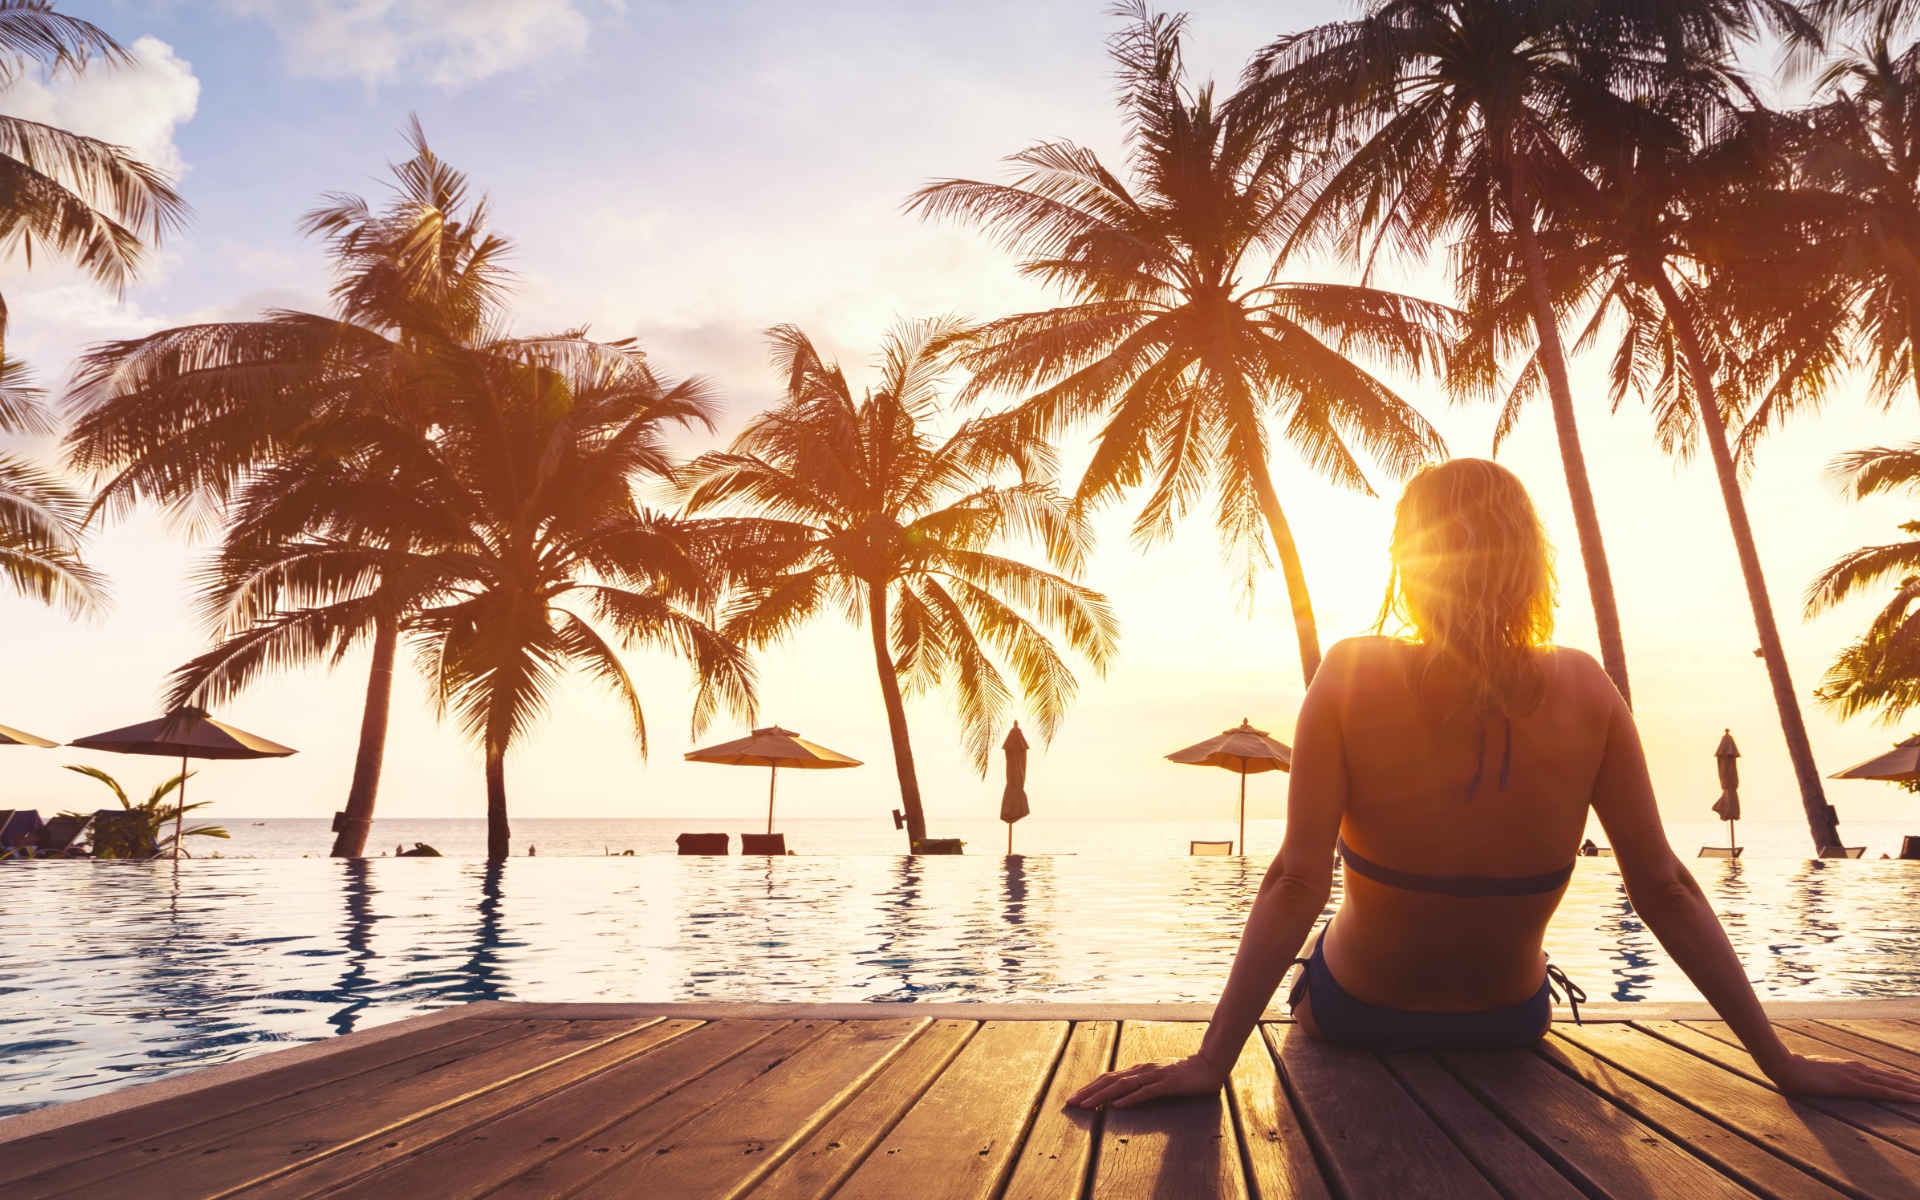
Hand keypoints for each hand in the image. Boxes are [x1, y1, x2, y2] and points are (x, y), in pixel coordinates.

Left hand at [1067, 1054, 1225, 1109]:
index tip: (1074, 1097)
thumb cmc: (1182, 1074)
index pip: (1109, 1078)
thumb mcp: (1157, 1078)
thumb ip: (1141, 1084)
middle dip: (1088, 1092)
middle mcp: (1142, 1070)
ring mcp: (1154, 1076)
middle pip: (1110, 1081)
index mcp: (1139, 1070)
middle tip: (1070, 1103)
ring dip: (1102, 1096)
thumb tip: (1122, 1095)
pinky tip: (1117, 1106)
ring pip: (1123, 1085)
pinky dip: (1130, 1099)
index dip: (1090, 1087)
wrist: (1208, 1066)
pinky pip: (1145, 1092)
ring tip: (1086, 1105)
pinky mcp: (1167, 1084)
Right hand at [1766, 1052, 1919, 1101]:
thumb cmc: (1799, 1071)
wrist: (1788, 1068)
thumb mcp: (1819, 1073)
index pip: (1884, 1074)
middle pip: (1894, 1077)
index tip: (1917, 1084)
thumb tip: (1832, 1081)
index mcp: (1852, 1067)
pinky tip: (1915, 1098)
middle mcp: (1859, 1069)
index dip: (1902, 1079)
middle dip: (1915, 1084)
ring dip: (1914, 1089)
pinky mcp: (1854, 1085)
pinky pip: (1885, 1091)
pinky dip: (1903, 1094)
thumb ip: (1831, 1076)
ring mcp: (1858, 1076)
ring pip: (1895, 1083)